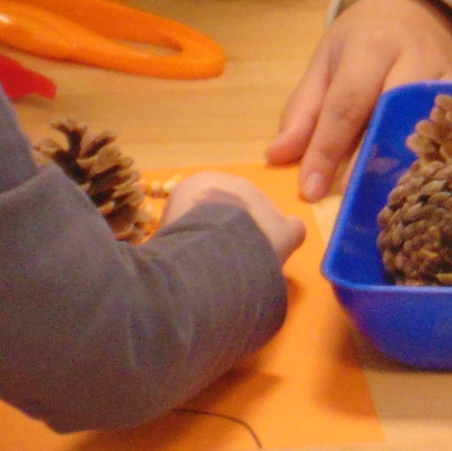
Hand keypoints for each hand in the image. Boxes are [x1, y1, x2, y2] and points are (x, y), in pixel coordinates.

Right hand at [162, 170, 305, 264]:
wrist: (204, 252)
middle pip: (235, 209)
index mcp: (200, 183)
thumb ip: (170, 236)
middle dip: (230, 231)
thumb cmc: (173, 245)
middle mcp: (234, 184)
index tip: (197, 246)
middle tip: (220, 258)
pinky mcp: (284, 227)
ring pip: (261, 220)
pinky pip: (291, 231)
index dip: (202, 226)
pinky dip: (284, 246)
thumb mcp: (160, 236)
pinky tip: (271, 263)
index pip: (205, 202)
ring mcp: (262, 203)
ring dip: (254, 239)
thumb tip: (165, 255)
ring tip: (242, 267)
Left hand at [266, 0, 451, 199]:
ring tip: (382, 205)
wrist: (415, 9)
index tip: (310, 191)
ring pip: (427, 131)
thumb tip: (279, 156)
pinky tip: (418, 189)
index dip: (327, 150)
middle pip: (391, 119)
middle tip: (348, 205)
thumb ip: (303, 111)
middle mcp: (415, 59)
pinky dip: (434, 162)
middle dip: (368, 165)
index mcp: (372, 46)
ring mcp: (448, 76)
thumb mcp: (325, 63)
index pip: (346, 105)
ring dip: (404, 170)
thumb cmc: (362, 41)